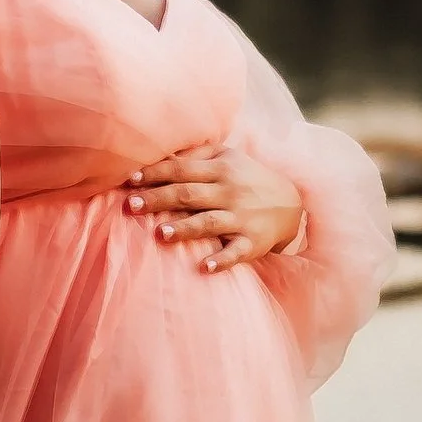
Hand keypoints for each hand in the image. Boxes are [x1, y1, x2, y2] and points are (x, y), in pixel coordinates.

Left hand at [121, 140, 305, 271]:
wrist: (292, 203)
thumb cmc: (248, 179)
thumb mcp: (228, 158)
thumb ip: (196, 155)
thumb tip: (160, 154)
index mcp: (221, 169)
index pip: (182, 169)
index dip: (155, 174)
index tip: (129, 181)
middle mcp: (230, 192)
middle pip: (189, 194)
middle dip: (159, 199)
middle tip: (131, 206)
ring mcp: (242, 218)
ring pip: (209, 222)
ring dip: (185, 228)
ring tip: (160, 233)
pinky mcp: (252, 242)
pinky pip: (236, 252)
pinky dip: (221, 260)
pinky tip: (205, 267)